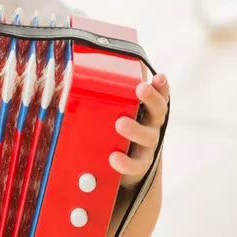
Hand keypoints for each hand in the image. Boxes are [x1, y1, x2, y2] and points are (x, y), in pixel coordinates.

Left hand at [109, 72, 169, 188]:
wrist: (116, 164)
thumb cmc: (110, 128)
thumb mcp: (109, 111)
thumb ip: (102, 96)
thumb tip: (76, 72)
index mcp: (145, 109)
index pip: (157, 95)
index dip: (160, 86)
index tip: (158, 76)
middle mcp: (150, 125)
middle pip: (158, 111)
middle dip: (151, 98)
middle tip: (141, 88)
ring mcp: (146, 145)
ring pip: (148, 136)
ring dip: (135, 129)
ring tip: (120, 123)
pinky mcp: (139, 165)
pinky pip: (136, 164)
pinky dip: (126, 162)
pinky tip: (114, 158)